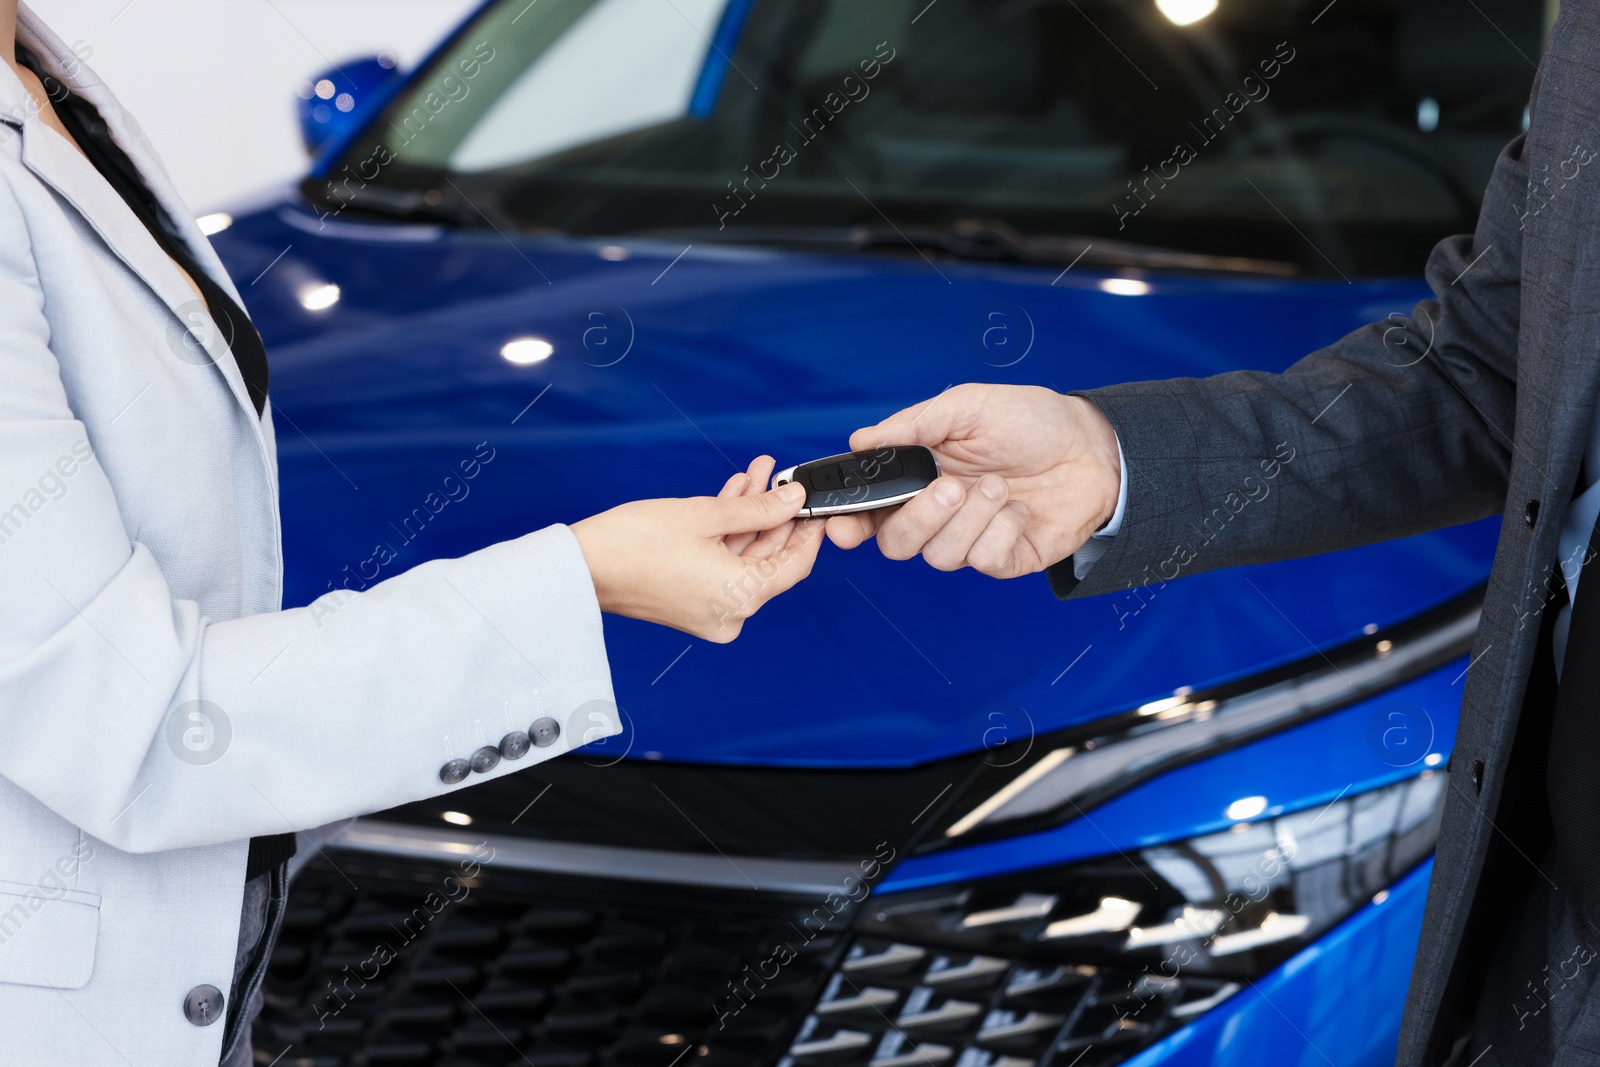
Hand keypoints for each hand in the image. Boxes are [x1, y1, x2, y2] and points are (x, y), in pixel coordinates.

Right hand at [571, 456, 823, 641]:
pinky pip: (722, 564)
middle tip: (781, 476)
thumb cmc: (635, 543)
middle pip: (769, 558)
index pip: (797, 564)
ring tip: (758, 472)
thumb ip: (757, 508)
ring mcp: (711, 609)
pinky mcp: (691, 601)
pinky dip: (727, 533)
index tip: (816, 502)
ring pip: (744, 556)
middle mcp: (732, 612)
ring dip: (750, 515)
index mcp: (743, 597)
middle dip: (775, 512)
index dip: (810, 529)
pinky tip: (734, 494)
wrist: (582, 566)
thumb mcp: (705, 515)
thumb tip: (792, 498)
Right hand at [826, 384, 1120, 577]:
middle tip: (952, 486)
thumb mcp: (969, 407)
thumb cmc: (1030, 421)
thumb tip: (860, 439)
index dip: (848, 523)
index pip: (870, 510)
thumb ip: (914, 424)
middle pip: (895, 543)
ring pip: (938, 556)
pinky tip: (1019, 509)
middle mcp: (939, 513)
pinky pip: (982, 561)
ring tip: (1001, 486)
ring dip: (970, 519)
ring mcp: (970, 539)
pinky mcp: (1002, 559)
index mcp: (919, 476)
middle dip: (919, 518)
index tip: (843, 526)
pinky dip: (1000, 532)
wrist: (1093, 448)